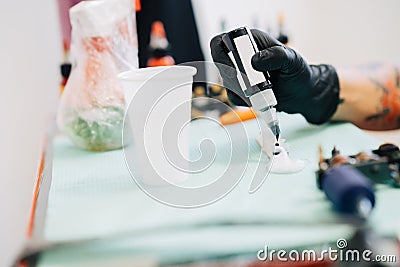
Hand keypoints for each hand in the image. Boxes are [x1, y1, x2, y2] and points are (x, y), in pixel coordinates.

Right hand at [210, 29, 339, 123]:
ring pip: (227, 84)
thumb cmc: (297, 72)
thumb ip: (276, 56)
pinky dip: (246, 101)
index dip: (220, 54)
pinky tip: (261, 98)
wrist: (302, 93)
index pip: (221, 42)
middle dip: (234, 78)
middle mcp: (240, 57)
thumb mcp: (292, 60)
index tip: (233, 68)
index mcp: (249, 41)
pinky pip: (234, 98)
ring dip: (243, 91)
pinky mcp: (241, 91)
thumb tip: (255, 61)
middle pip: (220, 65)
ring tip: (265, 90)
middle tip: (251, 84)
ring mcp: (239, 75)